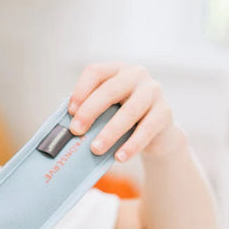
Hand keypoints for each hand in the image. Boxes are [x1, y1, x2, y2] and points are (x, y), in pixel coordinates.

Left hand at [67, 62, 185, 162]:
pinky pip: (147, 129)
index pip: (95, 72)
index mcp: (116, 71)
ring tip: (95, 149)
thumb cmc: (120, 120)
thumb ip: (88, 113)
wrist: (155, 134)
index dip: (81, 90)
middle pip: (111, 90)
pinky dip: (132, 145)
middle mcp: (136, 76)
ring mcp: (153, 92)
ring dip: (110, 132)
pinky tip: (119, 157)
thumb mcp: (104, 112)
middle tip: (76, 131)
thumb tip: (64, 129)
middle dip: (90, 111)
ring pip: (130, 111)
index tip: (69, 112)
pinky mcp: (165, 113)